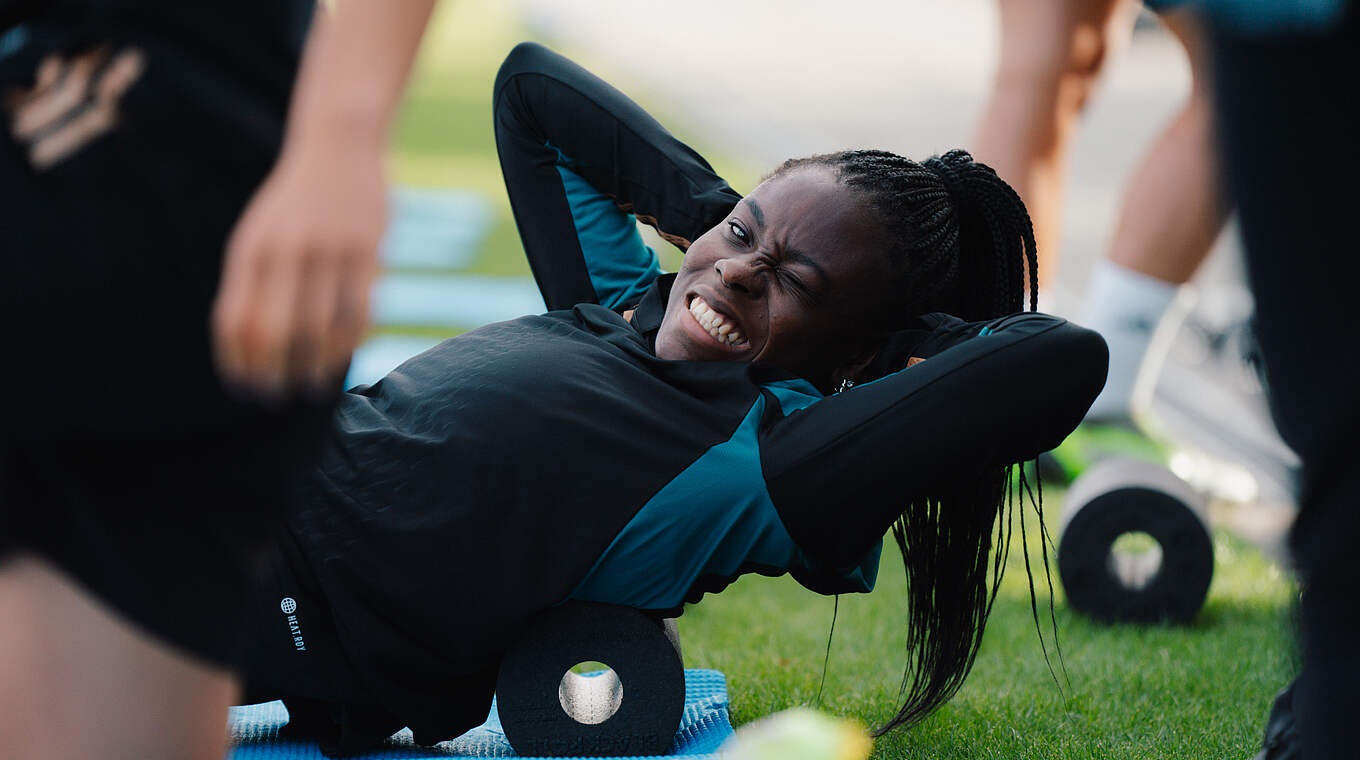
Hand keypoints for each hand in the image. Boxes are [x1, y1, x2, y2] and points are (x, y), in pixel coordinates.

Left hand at [212, 132, 385, 398]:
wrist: (338, 145)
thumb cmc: (294, 204)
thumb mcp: (259, 235)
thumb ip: (251, 284)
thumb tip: (251, 349)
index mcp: (250, 250)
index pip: (235, 322)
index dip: (238, 363)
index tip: (246, 388)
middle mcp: (286, 252)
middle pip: (276, 333)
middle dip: (275, 374)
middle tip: (280, 396)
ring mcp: (328, 252)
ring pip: (321, 329)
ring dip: (316, 367)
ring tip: (314, 385)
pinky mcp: (367, 252)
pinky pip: (358, 313)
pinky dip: (350, 343)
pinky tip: (344, 356)